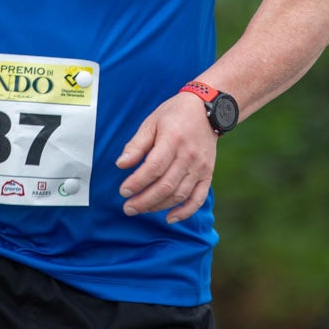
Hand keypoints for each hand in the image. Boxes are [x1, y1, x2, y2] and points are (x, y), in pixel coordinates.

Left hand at [116, 92, 218, 222]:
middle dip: (144, 201)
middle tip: (128, 207)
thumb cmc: (174, 115)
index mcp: (173, 140)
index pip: (153, 168)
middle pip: (165, 186)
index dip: (137, 182)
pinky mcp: (207, 174)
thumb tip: (120, 165)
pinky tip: (170, 218)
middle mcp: (188, 156)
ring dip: (159, 206)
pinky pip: (198, 198)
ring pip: (179, 195)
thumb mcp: (151, 123)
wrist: (206, 109)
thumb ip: (136, 145)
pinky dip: (185, 212)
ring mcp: (200, 167)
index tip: (123, 191)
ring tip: (141, 209)